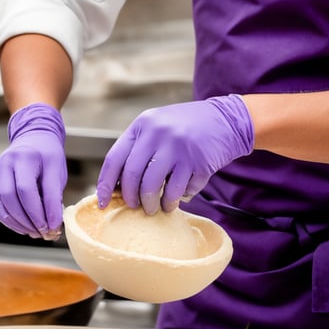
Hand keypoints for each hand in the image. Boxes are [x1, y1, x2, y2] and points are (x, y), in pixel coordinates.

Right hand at [0, 103, 66, 238]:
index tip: (54, 227)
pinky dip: (5, 218)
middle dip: (29, 219)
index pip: (28, 189)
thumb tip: (52, 225)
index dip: (40, 212)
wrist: (34, 139)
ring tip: (34, 232)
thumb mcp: (56, 171)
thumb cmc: (47, 157)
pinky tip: (19, 225)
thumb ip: (54, 197)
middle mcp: (6, 162)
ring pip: (0, 202)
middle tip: (44, 232)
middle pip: (12, 197)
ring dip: (17, 223)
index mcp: (26, 157)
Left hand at [96, 95, 253, 214]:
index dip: (105, 184)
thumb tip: (118, 186)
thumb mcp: (159, 126)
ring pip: (153, 187)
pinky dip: (174, 201)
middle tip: (135, 207)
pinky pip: (178, 191)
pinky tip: (175, 201)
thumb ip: (139, 149)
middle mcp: (158, 133)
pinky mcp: (197, 162)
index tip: (102, 202)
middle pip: (132, 175)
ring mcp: (178, 147)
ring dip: (151, 204)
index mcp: (143, 124)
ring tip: (155, 208)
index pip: (115, 158)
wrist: (226, 120)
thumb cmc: (187, 127)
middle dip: (130, 198)